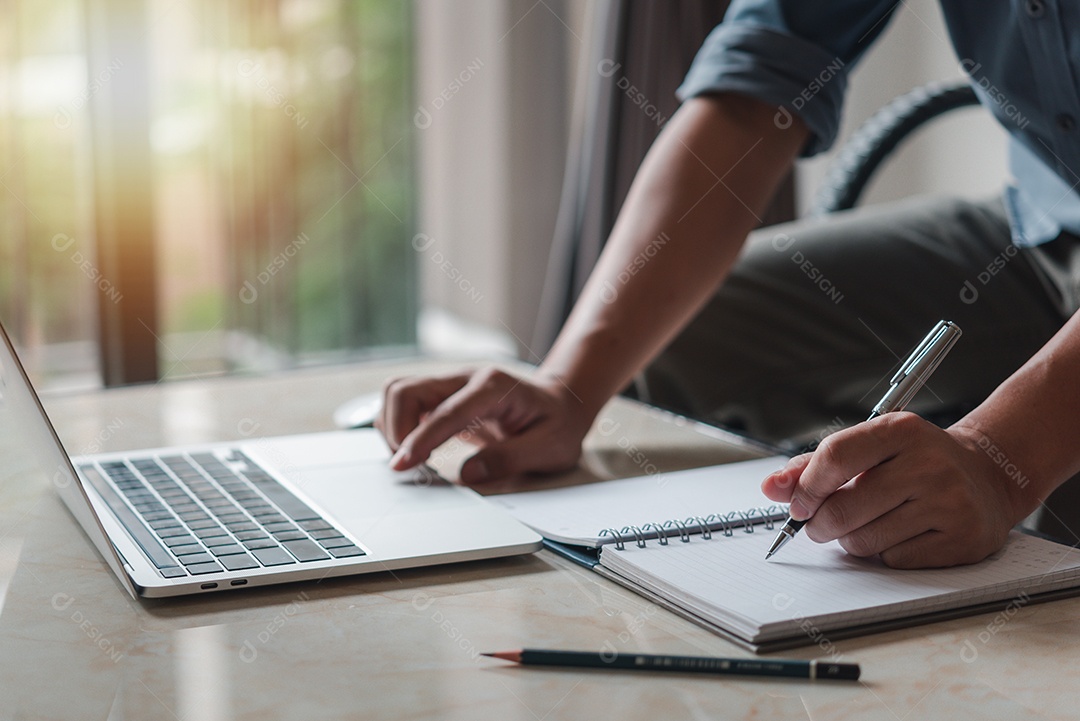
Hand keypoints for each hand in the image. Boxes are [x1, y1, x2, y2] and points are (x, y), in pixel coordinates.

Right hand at [375, 366, 592, 484]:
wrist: (562, 403)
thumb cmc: (557, 424)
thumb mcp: (550, 448)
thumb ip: (509, 459)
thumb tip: (468, 474)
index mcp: (493, 387)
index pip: (445, 411)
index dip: (420, 440)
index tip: (403, 465)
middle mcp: (465, 379)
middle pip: (406, 390)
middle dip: (396, 430)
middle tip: (410, 465)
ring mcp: (451, 385)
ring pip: (398, 392)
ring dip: (393, 427)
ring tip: (413, 459)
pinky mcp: (442, 397)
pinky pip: (404, 403)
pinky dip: (399, 426)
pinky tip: (416, 450)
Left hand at [761, 413, 1023, 567]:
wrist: (986, 476)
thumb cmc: (915, 461)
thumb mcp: (870, 447)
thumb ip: (814, 465)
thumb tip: (771, 488)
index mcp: (901, 430)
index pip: (835, 456)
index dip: (807, 486)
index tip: (798, 504)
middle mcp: (929, 463)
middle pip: (844, 509)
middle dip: (820, 525)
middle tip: (821, 525)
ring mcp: (950, 502)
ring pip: (866, 541)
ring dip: (853, 541)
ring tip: (868, 524)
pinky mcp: (963, 539)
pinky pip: (896, 561)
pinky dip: (886, 555)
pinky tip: (900, 535)